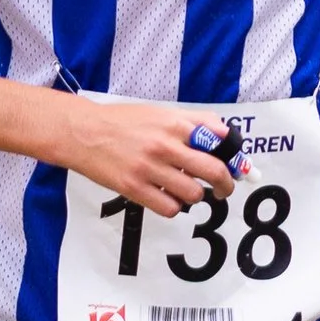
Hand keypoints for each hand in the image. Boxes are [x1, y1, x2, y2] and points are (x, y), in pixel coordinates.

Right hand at [55, 95, 237, 217]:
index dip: (234, 157)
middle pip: (214, 170)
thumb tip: (224, 135)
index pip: (220, 139)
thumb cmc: (122, 122)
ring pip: (194, 193)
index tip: (236, 167)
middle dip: (226, 184)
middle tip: (224, 189)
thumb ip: (192, 122)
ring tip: (187, 190)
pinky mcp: (134, 188)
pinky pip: (170, 208)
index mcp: (175, 123)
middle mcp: (166, 145)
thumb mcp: (159, 112)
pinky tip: (167, 198)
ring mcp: (150, 168)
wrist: (83, 132)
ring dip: (196, 195)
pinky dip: (175, 207)